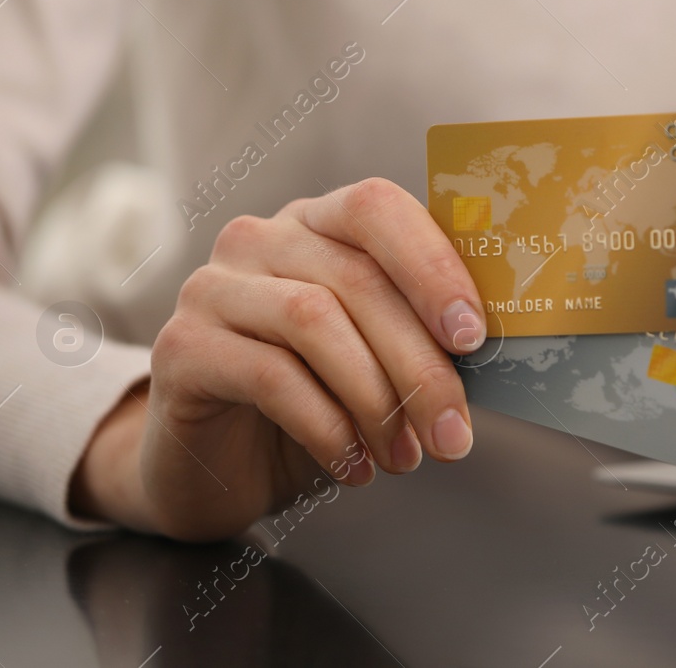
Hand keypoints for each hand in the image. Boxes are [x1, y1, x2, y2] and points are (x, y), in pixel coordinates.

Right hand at [70, 179, 487, 540]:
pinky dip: (326, 427)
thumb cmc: (309, 403)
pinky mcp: (182, 347)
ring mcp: (214, 287)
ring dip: (375, 398)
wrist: (212, 468)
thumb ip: (421, 336)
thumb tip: (492, 351)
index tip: (474, 335)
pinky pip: (270, 375)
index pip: (378, 209)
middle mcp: (261, 238)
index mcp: (320, 223)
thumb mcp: (375, 360)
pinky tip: (352, 466)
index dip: (431, 265)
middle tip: (453, 431)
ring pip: (314, 319)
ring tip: (403, 456)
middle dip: (419, 363)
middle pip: (357, 278)